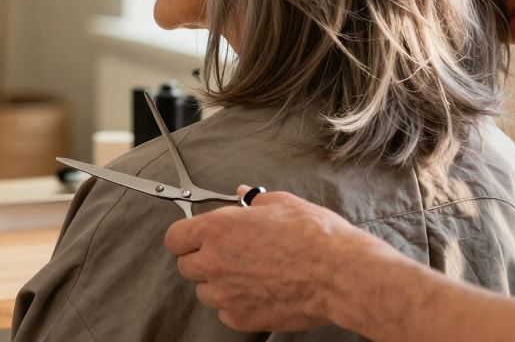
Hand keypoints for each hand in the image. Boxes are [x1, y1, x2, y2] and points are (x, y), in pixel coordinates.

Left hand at [164, 186, 377, 332]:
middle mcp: (215, 263)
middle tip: (228, 253)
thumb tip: (243, 195)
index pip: (175, 238)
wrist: (339, 274)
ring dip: (219, 284)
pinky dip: (237, 305)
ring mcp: (227, 294)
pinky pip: (226, 313)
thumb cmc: (314, 237)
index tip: (196, 237)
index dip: (186, 237)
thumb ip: (252, 201)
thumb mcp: (281, 204)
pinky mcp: (243, 318)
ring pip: (205, 292)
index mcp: (217, 229)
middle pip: (186, 267)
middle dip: (202, 259)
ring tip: (249, 274)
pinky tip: (259, 292)